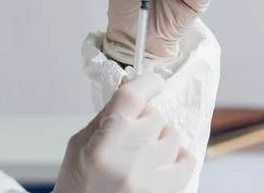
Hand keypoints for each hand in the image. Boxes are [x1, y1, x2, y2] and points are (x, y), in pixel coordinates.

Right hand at [53, 74, 194, 192]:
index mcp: (104, 143)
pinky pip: (186, 162)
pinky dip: (178, 157)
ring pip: (173, 137)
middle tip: (131, 132)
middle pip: (155, 116)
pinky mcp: (163, 192)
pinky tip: (162, 161)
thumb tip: (130, 89)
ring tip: (145, 151)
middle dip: (144, 119)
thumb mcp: (80, 143)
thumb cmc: (77, 184)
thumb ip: (107, 117)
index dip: (146, 82)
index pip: (133, 97)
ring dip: (161, 138)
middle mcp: (130, 159)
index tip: (153, 81)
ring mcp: (150, 179)